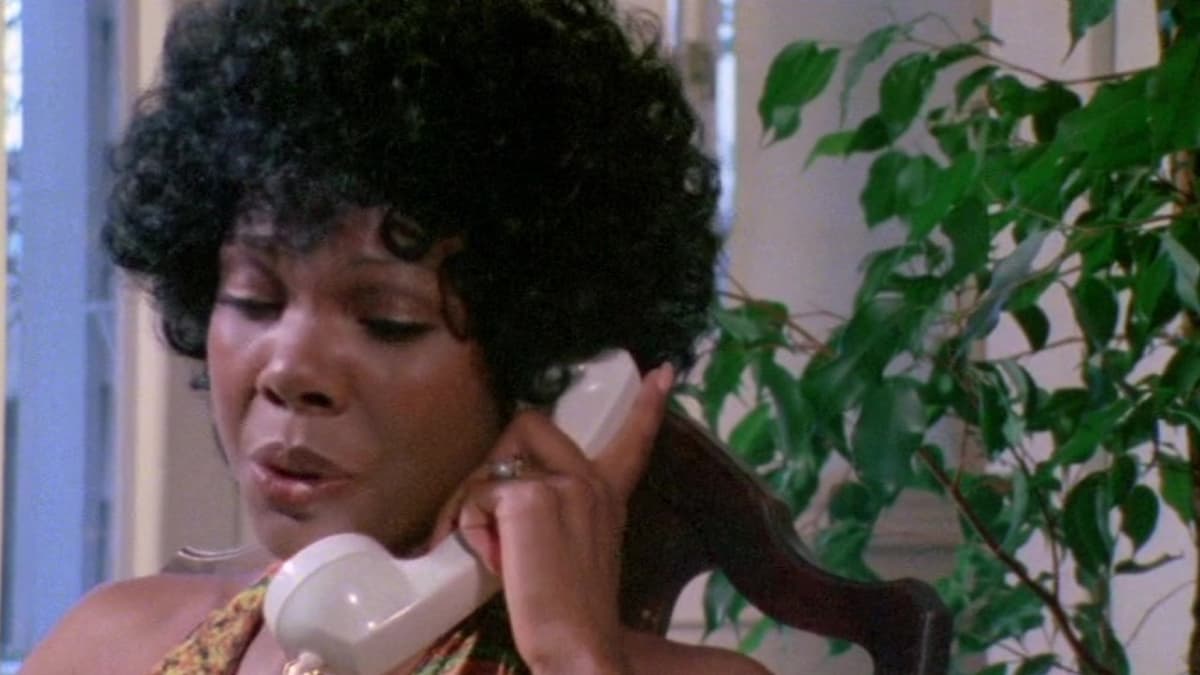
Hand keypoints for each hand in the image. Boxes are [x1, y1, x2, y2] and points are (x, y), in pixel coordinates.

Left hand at [453, 364, 673, 673]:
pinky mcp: (528, 497)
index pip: (632, 442)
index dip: (646, 407)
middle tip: (487, 511)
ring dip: (475, 508)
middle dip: (495, 458)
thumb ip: (561, 515)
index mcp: (608, 497)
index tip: (660, 372)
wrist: (579, 643)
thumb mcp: (580, 552)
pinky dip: (471, 531)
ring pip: (491, 468)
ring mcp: (561, 484)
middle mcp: (589, 482)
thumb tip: (509, 502)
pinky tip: (494, 562)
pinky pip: (477, 499)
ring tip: (492, 554)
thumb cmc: (574, 614)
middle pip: (529, 425)